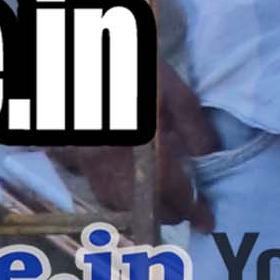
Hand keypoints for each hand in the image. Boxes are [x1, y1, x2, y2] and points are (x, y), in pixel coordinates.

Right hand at [47, 60, 204, 229]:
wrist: (81, 58)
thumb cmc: (133, 68)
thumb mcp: (172, 90)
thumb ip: (193, 127)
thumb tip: (208, 157)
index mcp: (143, 148)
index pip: (174, 194)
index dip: (193, 210)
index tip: (206, 222)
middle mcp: (112, 163)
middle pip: (143, 206)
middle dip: (168, 212)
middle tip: (187, 208)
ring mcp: (87, 162)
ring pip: (116, 203)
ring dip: (141, 208)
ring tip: (161, 202)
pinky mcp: (71, 157)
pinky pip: (95, 188)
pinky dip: (115, 195)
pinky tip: (127, 185)